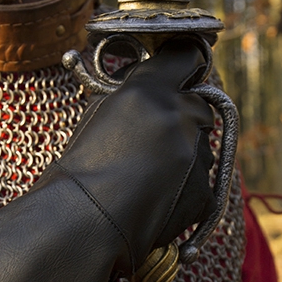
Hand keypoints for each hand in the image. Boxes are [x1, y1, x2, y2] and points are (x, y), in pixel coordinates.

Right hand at [56, 36, 215, 271]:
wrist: (82, 224)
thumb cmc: (78, 173)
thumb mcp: (96, 116)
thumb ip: (129, 96)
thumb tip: (141, 90)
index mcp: (148, 92)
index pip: (183, 58)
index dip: (181, 64)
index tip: (179, 71)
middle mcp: (178, 117)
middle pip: (197, 105)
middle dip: (180, 117)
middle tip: (153, 139)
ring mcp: (196, 156)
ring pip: (200, 146)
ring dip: (182, 154)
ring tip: (147, 177)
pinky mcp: (204, 193)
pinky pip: (201, 182)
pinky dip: (184, 189)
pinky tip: (154, 198)